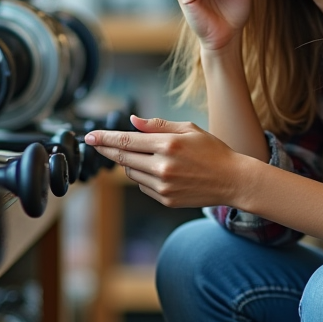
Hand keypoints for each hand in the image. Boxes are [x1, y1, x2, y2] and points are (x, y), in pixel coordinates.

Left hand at [85, 115, 245, 207]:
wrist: (233, 180)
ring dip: (127, 162)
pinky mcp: (166, 200)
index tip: (89, 136)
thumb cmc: (212, 150)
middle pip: (123, 157)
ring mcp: (163, 186)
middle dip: (106, 149)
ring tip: (138, 154)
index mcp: (168, 145)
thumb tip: (131, 121)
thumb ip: (158, 125)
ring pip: (131, 172)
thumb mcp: (188, 129)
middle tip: (95, 142)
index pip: (126, 140)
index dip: (104, 138)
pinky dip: (142, 176)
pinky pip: (143, 186)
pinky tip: (154, 169)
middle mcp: (163, 166)